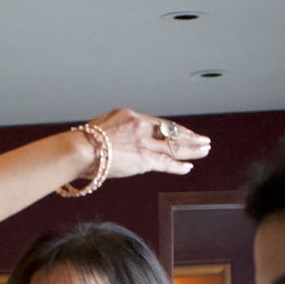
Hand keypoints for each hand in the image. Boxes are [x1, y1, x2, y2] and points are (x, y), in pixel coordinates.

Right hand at [86, 108, 210, 177]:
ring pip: (174, 146)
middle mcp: (141, 127)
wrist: (80, 150)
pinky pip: (166, 163)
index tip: (184, 132)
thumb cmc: (83, 142)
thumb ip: (116, 131)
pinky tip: (189, 166)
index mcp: (131, 116)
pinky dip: (178, 166)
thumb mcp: (102, 127)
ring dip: (191, 149)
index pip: (159, 124)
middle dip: (189, 137)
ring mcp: (144, 143)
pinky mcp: (144, 159)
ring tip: (204, 150)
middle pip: (172, 132)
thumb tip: (118, 140)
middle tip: (204, 139)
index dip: (174, 129)